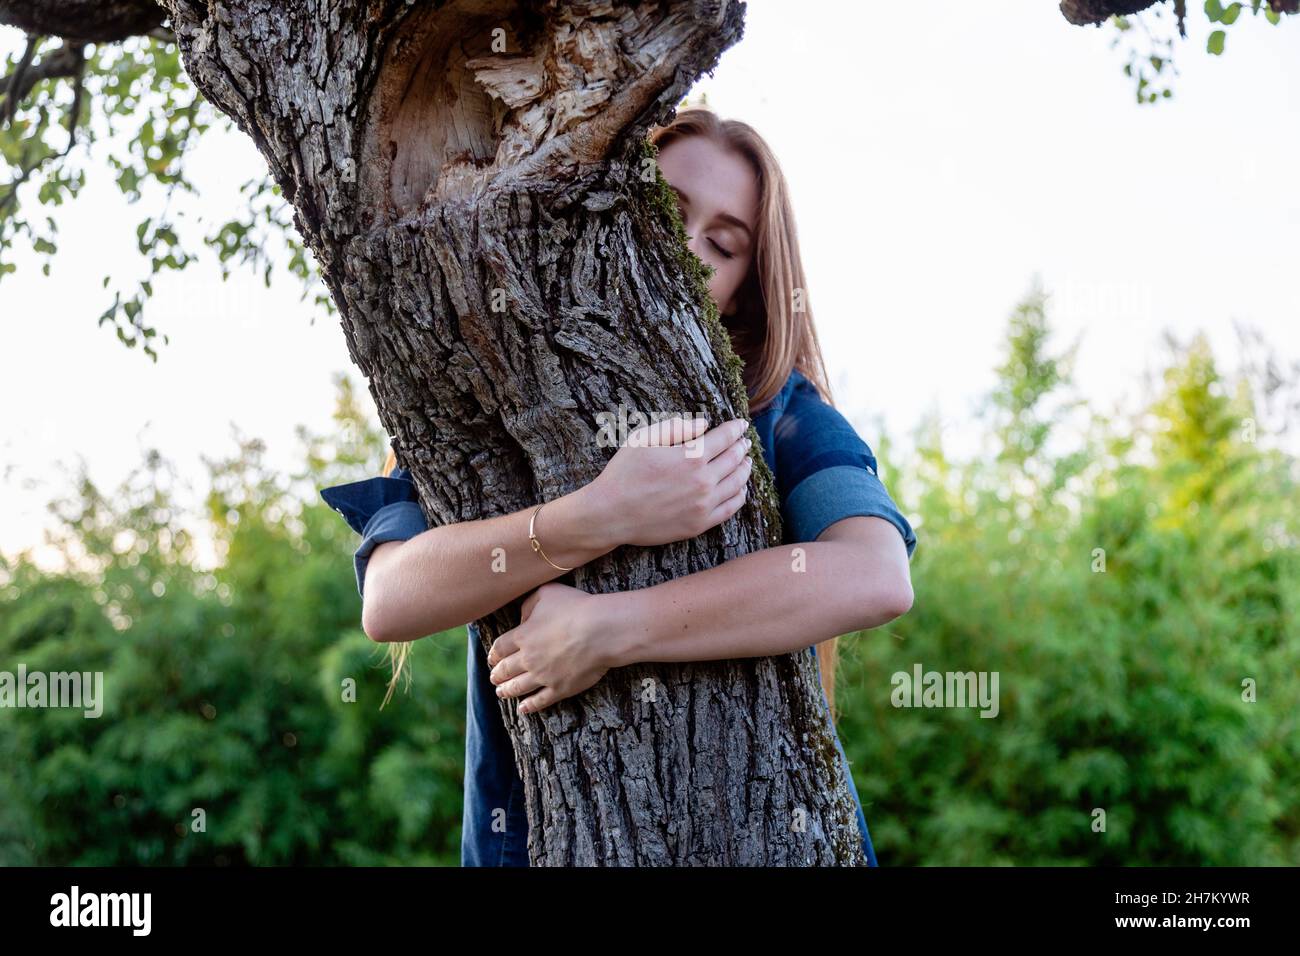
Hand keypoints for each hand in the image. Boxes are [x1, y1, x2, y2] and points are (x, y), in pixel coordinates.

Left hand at [487, 582, 617, 714]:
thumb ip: (529, 604)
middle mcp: (529, 659)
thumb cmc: (576, 607)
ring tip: (501, 693)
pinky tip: (523, 709)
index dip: (493, 654)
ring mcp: (544, 676)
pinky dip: (529, 706)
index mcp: (524, 636)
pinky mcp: (560, 688)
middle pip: (506, 670)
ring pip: (518, 687)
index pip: (500, 648)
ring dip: (507, 691)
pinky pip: (540, 700)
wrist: (601, 631)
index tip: (491, 659)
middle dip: (497, 675)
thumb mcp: (547, 593)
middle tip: (493, 678)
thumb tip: (522, 619)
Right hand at [583, 415, 752, 547]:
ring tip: (746, 462)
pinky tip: (740, 489)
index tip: (741, 424)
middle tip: (745, 442)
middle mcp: (703, 481)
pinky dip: (740, 496)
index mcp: (691, 457)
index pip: (725, 438)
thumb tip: (705, 423)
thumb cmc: (624, 473)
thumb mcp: (644, 439)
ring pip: (737, 483)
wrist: (611, 513)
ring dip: (745, 469)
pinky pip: (730, 508)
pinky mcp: (700, 524)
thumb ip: (676, 428)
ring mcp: (704, 505)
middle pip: (734, 459)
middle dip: (742, 447)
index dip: (735, 429)